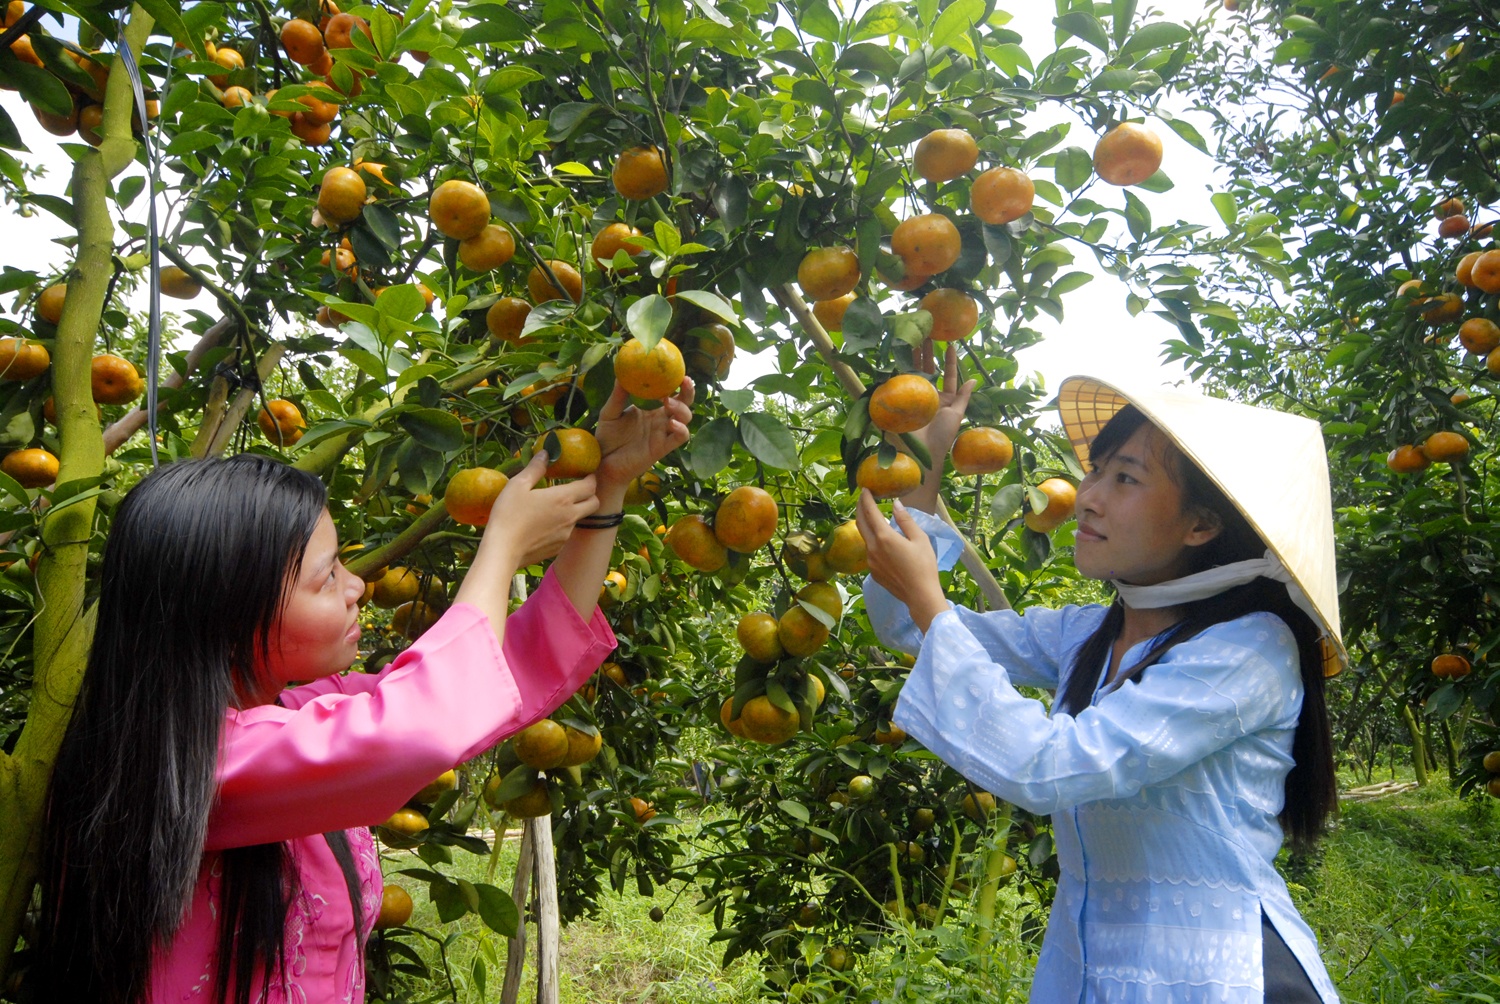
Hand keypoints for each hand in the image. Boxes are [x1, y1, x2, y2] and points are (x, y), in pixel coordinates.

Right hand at [484, 453, 600, 567]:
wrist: (503, 551)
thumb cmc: (508, 515)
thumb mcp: (517, 485)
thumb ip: (535, 468)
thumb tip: (546, 454)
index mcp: (563, 498)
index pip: (590, 486)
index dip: (591, 479)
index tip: (586, 474)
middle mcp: (570, 516)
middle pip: (594, 503)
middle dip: (590, 494)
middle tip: (577, 489)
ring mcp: (566, 534)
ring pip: (579, 518)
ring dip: (574, 510)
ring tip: (555, 507)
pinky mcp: (558, 547)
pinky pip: (566, 533)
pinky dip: (562, 526)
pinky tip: (544, 524)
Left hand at [594, 375, 694, 491]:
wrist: (603, 463)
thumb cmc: (607, 438)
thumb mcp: (609, 413)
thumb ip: (618, 396)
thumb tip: (621, 374)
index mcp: (650, 408)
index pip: (670, 392)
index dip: (677, 382)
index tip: (676, 370)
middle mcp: (660, 419)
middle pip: (684, 403)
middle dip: (688, 392)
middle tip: (684, 381)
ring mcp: (662, 433)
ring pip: (685, 419)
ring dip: (682, 408)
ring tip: (668, 402)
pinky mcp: (662, 448)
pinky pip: (679, 438)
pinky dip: (681, 430)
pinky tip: (672, 424)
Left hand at [855, 490, 949, 631]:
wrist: (920, 595)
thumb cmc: (924, 565)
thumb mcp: (920, 539)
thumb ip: (906, 520)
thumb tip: (896, 504)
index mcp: (884, 537)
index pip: (870, 512)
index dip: (866, 499)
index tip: (864, 489)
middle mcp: (872, 548)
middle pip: (860, 523)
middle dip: (860, 509)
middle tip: (863, 498)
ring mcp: (870, 561)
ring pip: (865, 538)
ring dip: (866, 526)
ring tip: (873, 517)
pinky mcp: (873, 571)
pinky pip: (870, 552)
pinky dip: (873, 541)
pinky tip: (881, 542)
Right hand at [909, 340, 975, 472]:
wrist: (923, 453)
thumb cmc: (942, 436)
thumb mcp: (957, 414)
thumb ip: (964, 396)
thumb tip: (974, 379)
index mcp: (943, 399)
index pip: (947, 375)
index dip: (949, 361)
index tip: (950, 345)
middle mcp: (928, 395)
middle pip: (928, 369)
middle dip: (928, 352)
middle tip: (928, 334)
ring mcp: (913, 396)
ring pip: (914, 371)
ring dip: (914, 355)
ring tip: (915, 337)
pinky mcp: (900, 399)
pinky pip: (900, 381)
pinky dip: (899, 368)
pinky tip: (899, 353)